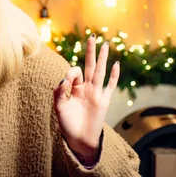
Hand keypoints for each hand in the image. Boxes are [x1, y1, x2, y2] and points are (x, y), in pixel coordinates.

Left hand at [53, 34, 118, 161]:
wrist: (79, 140)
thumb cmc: (67, 125)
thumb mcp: (59, 107)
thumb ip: (60, 92)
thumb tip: (64, 79)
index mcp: (74, 88)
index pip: (74, 73)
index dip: (71, 73)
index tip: (66, 83)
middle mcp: (86, 88)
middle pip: (89, 65)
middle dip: (90, 51)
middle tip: (91, 36)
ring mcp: (96, 94)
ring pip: (100, 72)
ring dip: (103, 58)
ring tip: (105, 44)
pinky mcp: (104, 102)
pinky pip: (110, 86)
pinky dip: (114, 76)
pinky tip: (116, 64)